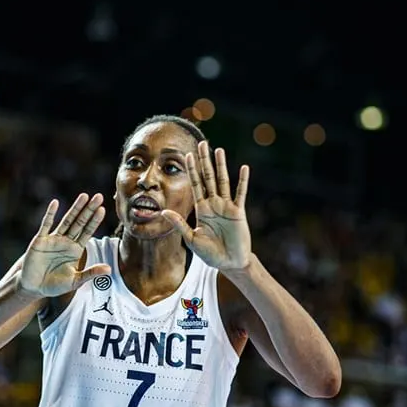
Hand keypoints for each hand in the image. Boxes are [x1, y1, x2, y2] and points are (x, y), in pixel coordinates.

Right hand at [17, 193, 111, 298]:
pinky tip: (55, 203)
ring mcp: (53, 239)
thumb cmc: (54, 285)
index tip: (103, 209)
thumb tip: (109, 269)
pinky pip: (46, 225)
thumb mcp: (75, 281)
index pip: (88, 232)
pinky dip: (50, 214)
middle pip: (80, 222)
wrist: (33, 287)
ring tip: (84, 196)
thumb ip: (90, 273)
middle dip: (89, 210)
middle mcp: (66, 241)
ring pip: (66, 221)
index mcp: (76, 250)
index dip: (95, 221)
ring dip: (75, 208)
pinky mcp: (40, 240)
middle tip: (98, 196)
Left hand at [161, 142, 251, 270]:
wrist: (229, 263)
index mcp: (201, 209)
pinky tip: (243, 168)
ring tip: (218, 150)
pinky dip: (242, 181)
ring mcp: (226, 206)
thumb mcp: (191, 238)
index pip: (195, 185)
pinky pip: (240, 194)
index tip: (186, 155)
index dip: (191, 170)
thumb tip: (162, 211)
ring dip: (220, 165)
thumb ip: (179, 223)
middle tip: (201, 143)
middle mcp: (213, 204)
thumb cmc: (210, 253)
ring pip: (222, 181)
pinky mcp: (238, 212)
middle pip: (207, 178)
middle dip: (204, 161)